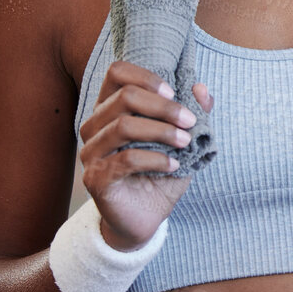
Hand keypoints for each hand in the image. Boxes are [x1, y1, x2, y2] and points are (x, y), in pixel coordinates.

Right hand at [77, 61, 211, 249]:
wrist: (144, 219)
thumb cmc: (159, 174)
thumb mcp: (182, 141)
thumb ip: (191, 113)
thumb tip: (201, 88)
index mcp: (109, 109)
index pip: (116, 73)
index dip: (146, 77)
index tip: (173, 93)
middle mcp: (94, 126)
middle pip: (124, 97)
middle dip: (163, 107)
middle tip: (190, 122)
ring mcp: (91, 153)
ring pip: (124, 126)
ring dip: (162, 132)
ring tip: (186, 143)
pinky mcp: (95, 178)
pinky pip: (126, 159)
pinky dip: (156, 159)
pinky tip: (174, 166)